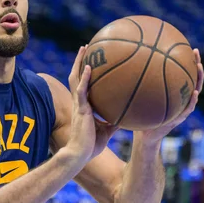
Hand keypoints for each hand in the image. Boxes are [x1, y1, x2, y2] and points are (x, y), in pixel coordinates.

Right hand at [64, 45, 118, 164]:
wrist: (81, 154)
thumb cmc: (91, 146)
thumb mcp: (107, 131)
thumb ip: (115, 121)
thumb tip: (129, 116)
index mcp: (84, 107)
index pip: (82, 86)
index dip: (83, 73)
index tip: (88, 61)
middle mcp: (79, 103)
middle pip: (76, 77)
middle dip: (79, 61)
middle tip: (85, 47)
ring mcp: (78, 105)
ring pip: (75, 78)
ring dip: (78, 62)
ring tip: (84, 48)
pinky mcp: (81, 109)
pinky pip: (81, 89)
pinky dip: (84, 77)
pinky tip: (88, 67)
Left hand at [137, 48, 203, 143]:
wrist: (143, 136)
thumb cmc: (140, 116)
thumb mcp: (137, 98)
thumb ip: (135, 85)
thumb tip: (123, 66)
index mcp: (173, 92)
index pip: (182, 73)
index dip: (186, 60)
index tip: (186, 46)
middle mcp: (180, 98)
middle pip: (192, 78)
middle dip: (195, 64)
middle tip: (195, 52)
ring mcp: (182, 108)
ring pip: (195, 91)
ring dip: (198, 79)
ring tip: (199, 68)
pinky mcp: (179, 119)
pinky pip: (188, 109)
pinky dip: (192, 101)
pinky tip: (194, 93)